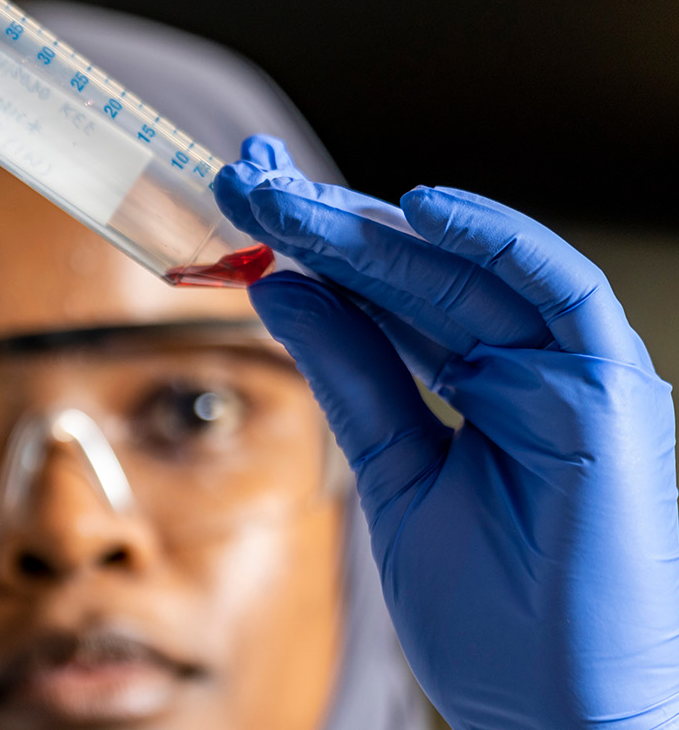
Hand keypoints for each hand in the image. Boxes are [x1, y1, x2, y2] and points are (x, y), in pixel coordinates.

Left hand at [214, 136, 678, 728]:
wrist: (556, 709)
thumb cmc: (495, 611)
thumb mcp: (396, 474)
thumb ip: (352, 377)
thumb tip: (278, 288)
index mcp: (490, 388)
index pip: (395, 295)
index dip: (318, 244)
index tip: (240, 202)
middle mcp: (538, 370)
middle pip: (424, 271)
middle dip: (329, 220)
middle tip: (243, 177)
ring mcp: (579, 380)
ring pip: (473, 273)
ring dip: (377, 227)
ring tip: (287, 198)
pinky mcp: (612, 404)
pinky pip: (562, 298)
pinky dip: (495, 242)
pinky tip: (416, 209)